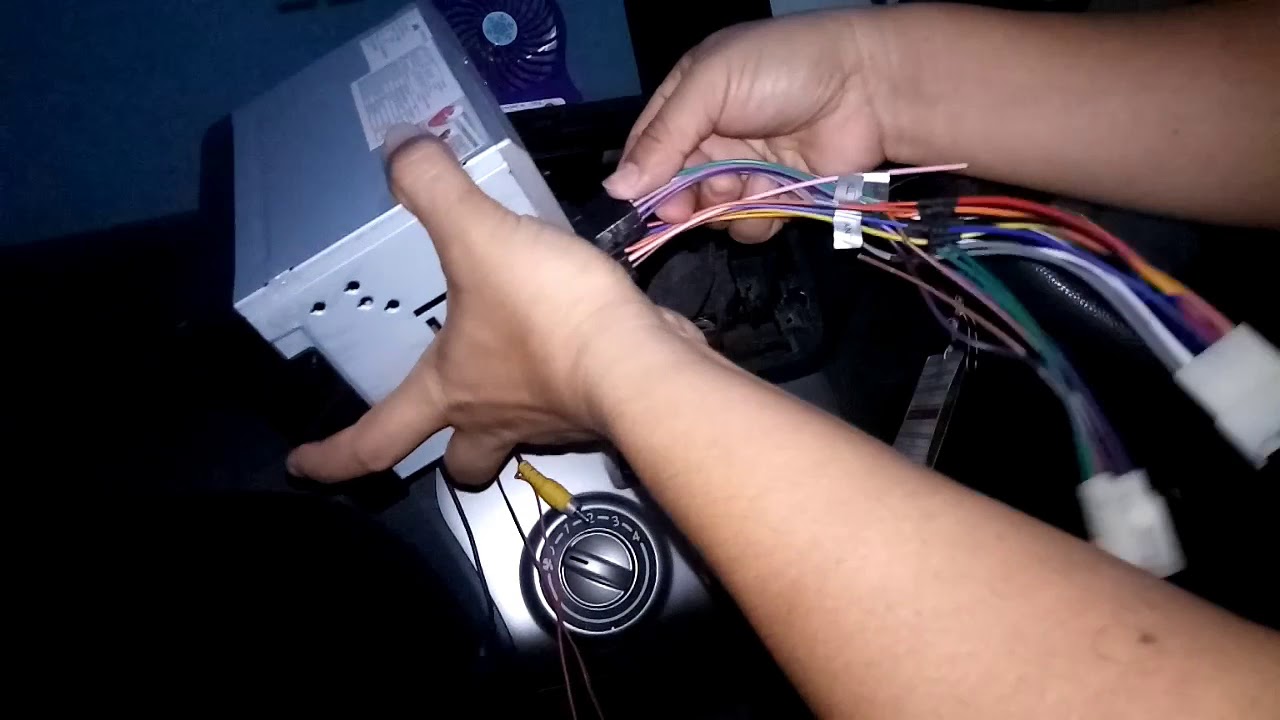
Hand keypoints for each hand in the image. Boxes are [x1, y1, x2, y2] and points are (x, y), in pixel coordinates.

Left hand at [287, 134, 703, 485]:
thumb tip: (398, 145)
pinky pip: (574, 406)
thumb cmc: (548, 313)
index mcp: (449, 390)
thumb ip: (434, 188)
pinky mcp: (600, 412)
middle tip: (444, 434)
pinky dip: (568, 384)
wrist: (643, 361)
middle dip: (450, 459)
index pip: (373, 443)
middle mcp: (496, 419)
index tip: (303, 467)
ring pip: (521, 436)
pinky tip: (577, 342)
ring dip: (513, 415)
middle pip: (463, 465)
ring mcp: (553, 422)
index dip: (333, 457)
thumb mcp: (479, 235)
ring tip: (520, 364)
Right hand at [603, 11, 889, 242]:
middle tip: (690, 205)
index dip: (641, 177)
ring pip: (710, 211)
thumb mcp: (711, 86)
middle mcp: (712, 136)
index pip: (647, 148)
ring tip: (745, 185)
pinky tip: (774, 194)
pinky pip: (748, 224)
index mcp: (689, 99)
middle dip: (681, 199)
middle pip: (675, 187)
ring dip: (722, 208)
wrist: (866, 87)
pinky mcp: (778, 196)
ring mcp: (746, 168)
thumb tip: (616, 188)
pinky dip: (757, 218)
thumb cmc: (783, 69)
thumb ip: (663, 137)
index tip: (641, 203)